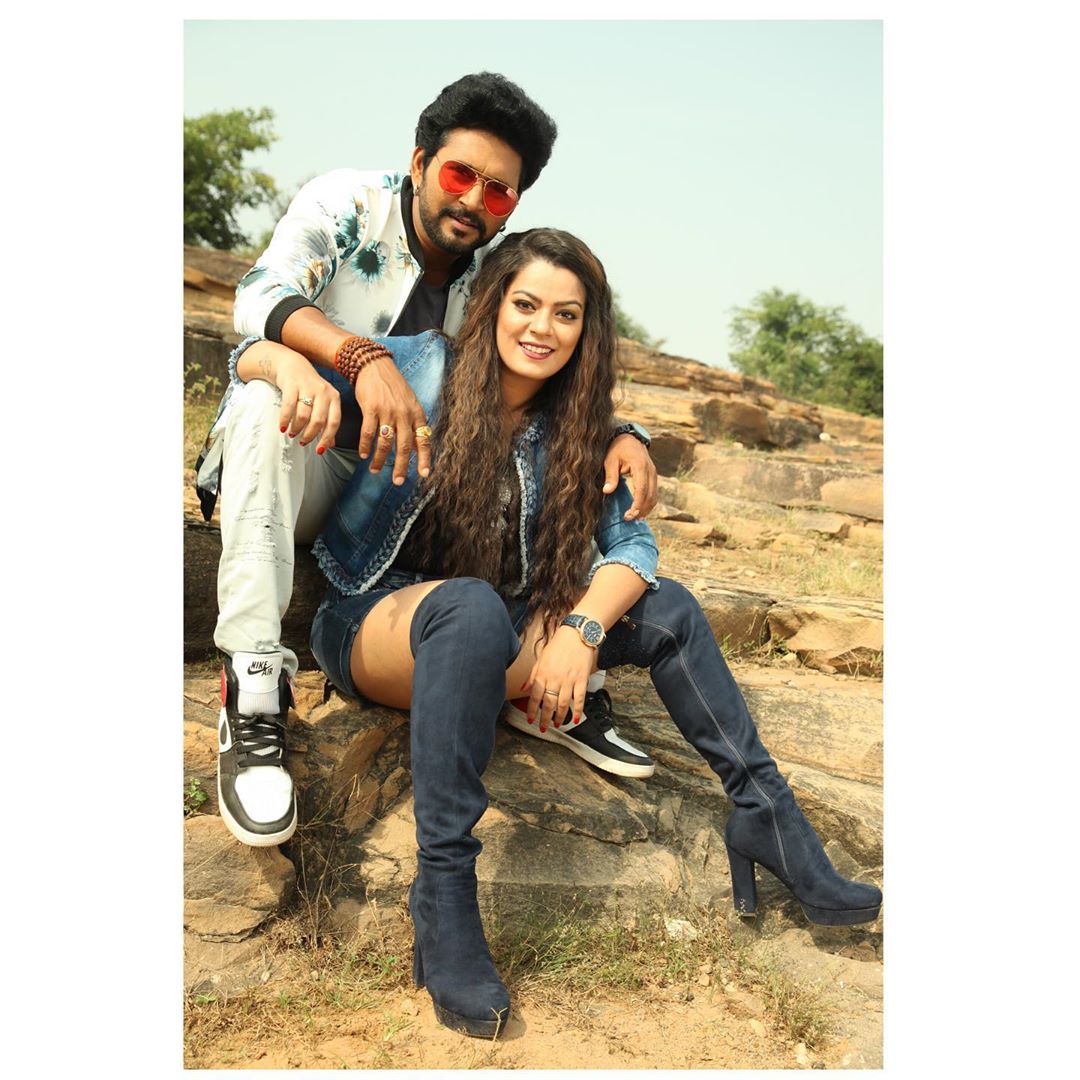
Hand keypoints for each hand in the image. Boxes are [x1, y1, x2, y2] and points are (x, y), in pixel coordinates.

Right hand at [273, 350, 341, 454]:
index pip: (334, 422)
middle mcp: (323, 392)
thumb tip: (331, 444)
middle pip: (318, 421)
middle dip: (309, 435)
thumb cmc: (310, 388)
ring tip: (292, 433)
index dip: (327, 438)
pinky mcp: (292, 385)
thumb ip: (328, 422)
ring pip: (303, 415)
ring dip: (296, 428)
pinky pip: (288, 407)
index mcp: (334, 397)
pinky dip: (284, 419)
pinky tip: (282, 426)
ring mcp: (308, 387)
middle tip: (302, 441)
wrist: (293, 365)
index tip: (319, 451)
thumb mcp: (323, 402)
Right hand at [354, 355, 432, 485]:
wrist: (375, 366)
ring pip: (385, 442)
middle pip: (404, 446)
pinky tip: (364, 454)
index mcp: (417, 414)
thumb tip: (416, 450)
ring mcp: (387, 411)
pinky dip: (366, 445)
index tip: (423, 474)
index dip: (424, 458)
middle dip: (401, 466)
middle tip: (397, 481)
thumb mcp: (409, 403)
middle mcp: (404, 414)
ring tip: (375, 470)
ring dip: (379, 459)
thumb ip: (413, 425)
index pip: (423, 440)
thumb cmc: (393, 387)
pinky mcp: (371, 408)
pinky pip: (368, 432)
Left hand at [523, 626, 595, 732]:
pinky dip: (577, 710)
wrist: (576, 634)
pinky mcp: (582, 679)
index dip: (531, 710)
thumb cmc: (559, 644)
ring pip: (563, 704)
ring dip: (559, 717)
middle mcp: (555, 679)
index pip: (535, 696)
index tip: (530, 719)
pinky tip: (574, 718)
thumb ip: (533, 675)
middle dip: (544, 718)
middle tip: (543, 728)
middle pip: (548, 703)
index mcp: (543, 673)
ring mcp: (569, 680)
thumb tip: (524, 688)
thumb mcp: (541, 658)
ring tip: (557, 724)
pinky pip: (579, 699)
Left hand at [602, 434, 657, 520]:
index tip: (629, 515)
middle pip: (650, 495)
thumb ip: (611, 476)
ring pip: (654, 495)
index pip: (641, 489)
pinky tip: (641, 511)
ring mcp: (653, 473)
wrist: (629, 437)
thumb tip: (607, 491)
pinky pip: (654, 492)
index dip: (637, 504)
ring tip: (636, 519)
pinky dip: (649, 503)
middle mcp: (650, 470)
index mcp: (640, 466)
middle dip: (641, 509)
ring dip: (646, 508)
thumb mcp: (610, 460)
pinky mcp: (653, 476)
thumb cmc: (617, 448)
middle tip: (629, 519)